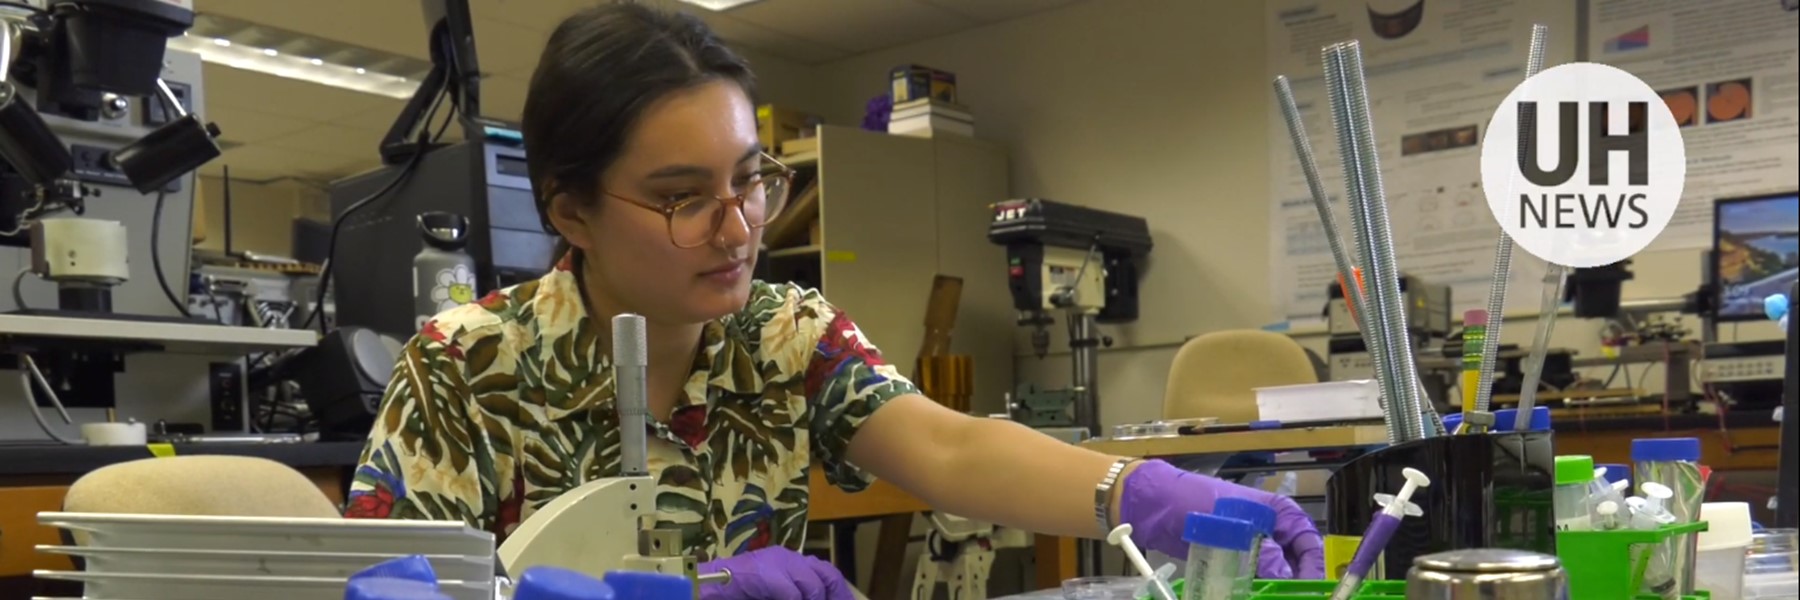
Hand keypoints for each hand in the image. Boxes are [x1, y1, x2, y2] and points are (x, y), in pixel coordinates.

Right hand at [698, 547, 855, 599]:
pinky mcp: (764, 572)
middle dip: (834, 596)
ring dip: (813, 599)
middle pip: (826, 575)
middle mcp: (786, 557)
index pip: (827, 574)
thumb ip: (796, 596)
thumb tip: (817, 598)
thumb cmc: (737, 595)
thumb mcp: (776, 595)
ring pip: (811, 585)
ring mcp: (775, 562)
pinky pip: (792, 593)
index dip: (840, 593)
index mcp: (790, 563)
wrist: (704, 590)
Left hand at [1117, 460, 1324, 578]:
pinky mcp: (1233, 558)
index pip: (1308, 542)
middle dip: (1295, 583)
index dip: (1313, 567)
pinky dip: (1254, 589)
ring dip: (1274, 587)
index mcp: (1276, 511)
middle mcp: (1270, 528)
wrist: (1153, 504)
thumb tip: (1286, 579)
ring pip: (1274, 572)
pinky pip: (1252, 577)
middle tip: (1291, 598)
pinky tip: (1251, 596)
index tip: (1312, 590)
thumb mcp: (1230, 527)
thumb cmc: (1192, 503)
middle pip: (1295, 561)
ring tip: (1268, 596)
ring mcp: (1251, 544)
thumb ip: (1261, 554)